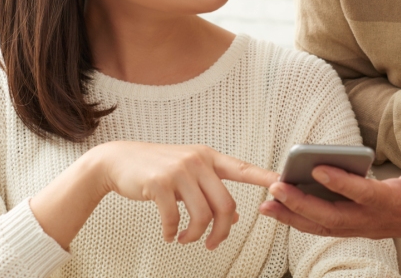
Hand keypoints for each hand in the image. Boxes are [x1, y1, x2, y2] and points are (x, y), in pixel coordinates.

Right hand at [99, 142, 277, 245]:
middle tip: (212, 244)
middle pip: (226, 205)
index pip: (242, 168)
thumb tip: (235, 219)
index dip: (264, 176)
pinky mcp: (159, 183)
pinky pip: (174, 218)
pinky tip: (169, 235)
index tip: (282, 183)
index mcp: (209, 157)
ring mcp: (179, 171)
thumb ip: (211, 192)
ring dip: (195, 236)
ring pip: (202, 215)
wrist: (118, 160)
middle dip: (222, 232)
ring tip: (185, 239)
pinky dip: (172, 232)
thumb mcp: (188, 175)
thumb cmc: (156, 169)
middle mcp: (197, 161)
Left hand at [259, 137, 400, 240]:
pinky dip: (304, 220)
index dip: (340, 183)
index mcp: (396, 203)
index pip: (364, 194)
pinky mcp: (363, 225)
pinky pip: (329, 226)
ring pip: (326, 226)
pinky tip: (283, 209)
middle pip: (334, 218)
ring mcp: (368, 225)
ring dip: (295, 217)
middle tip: (276, 188)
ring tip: (267, 205)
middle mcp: (377, 219)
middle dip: (302, 205)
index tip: (317, 169)